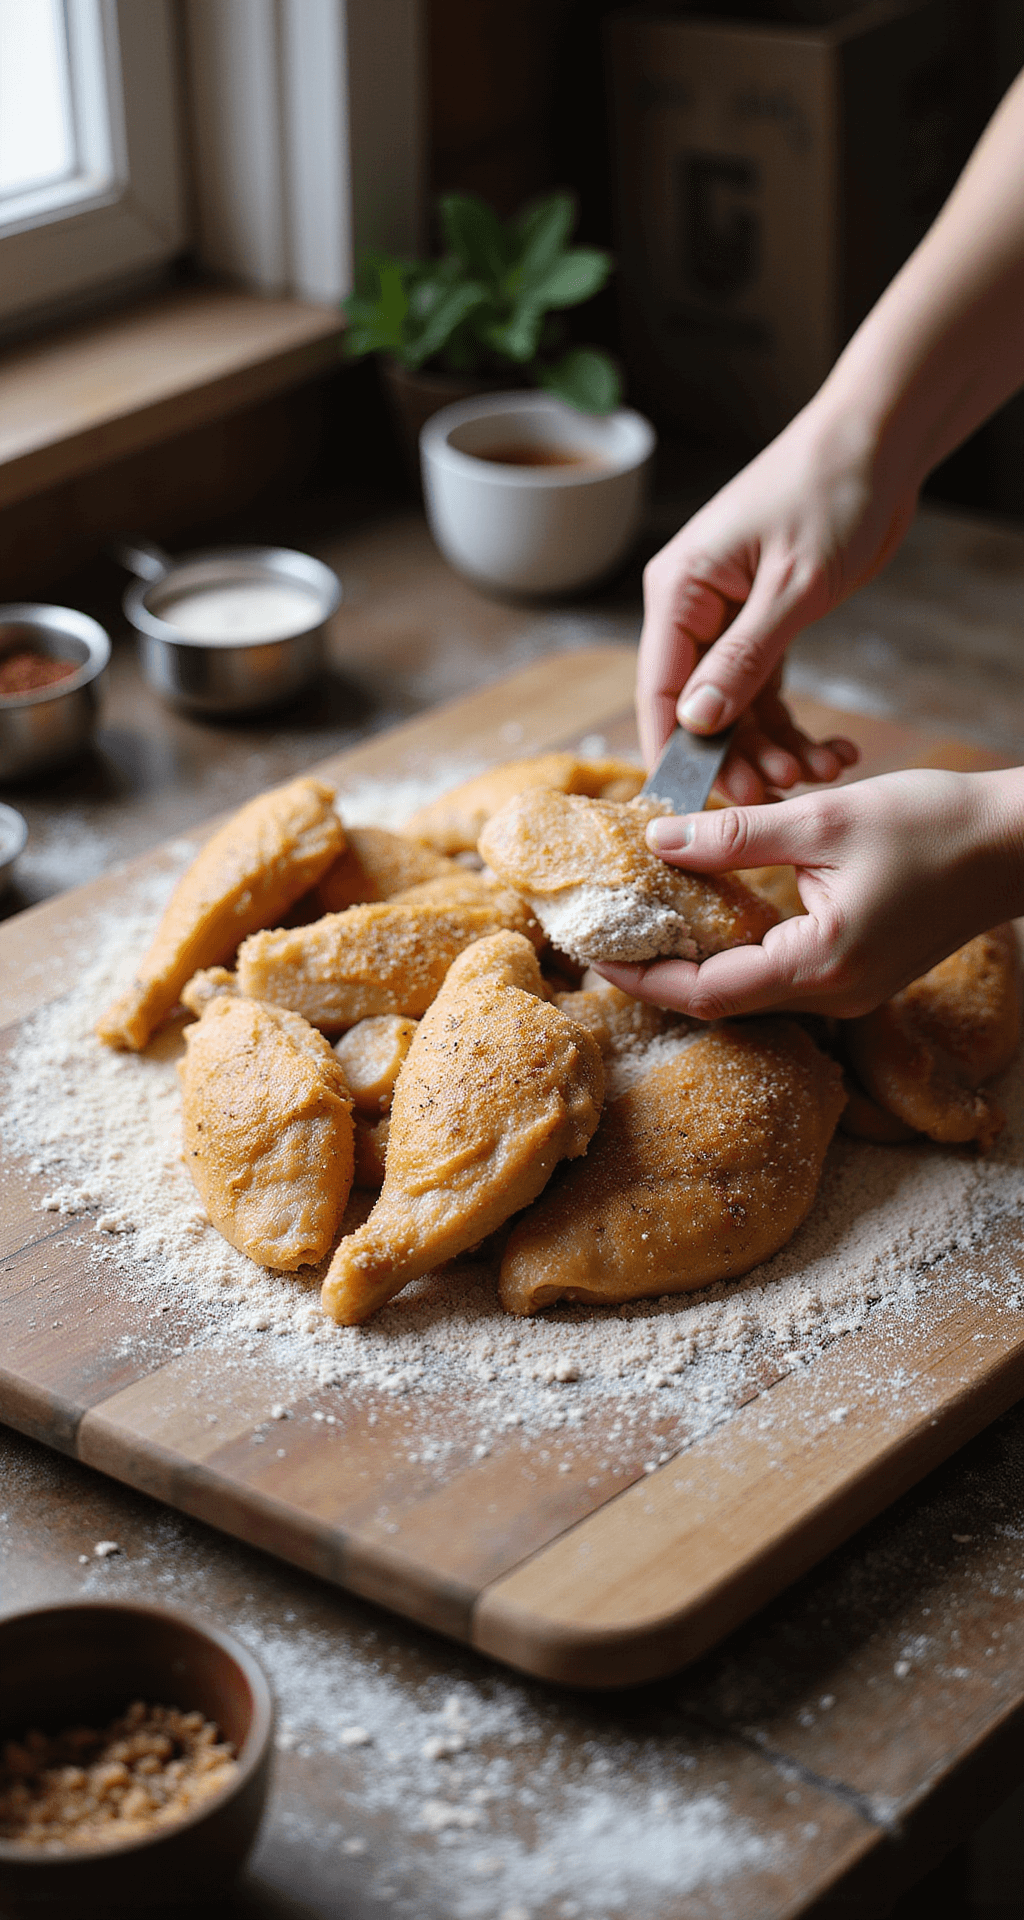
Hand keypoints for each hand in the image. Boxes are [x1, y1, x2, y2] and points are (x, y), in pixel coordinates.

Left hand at [597, 769, 1023, 1019]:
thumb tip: (658, 839)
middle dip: (656, 976)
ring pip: (747, 993)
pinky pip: (777, 977)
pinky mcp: (856, 975)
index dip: (641, 977)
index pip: (705, 993)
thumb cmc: (933, 825)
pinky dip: (733, 954)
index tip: (591, 953)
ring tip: (637, 928)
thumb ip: (736, 835)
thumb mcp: (823, 819)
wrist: (1017, 843)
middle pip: (720, 1003)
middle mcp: (831, 996)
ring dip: (692, 967)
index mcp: (818, 967)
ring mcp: (847, 993)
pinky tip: (703, 920)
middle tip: (599, 940)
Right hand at [637, 399, 918, 801]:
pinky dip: (791, 725)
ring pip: (734, 708)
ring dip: (771, 747)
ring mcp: (725, 618)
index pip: (660, 689)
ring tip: (816, 771)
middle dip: (735, 756)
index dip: (678, 751)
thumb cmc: (829, 495)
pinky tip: (828, 749)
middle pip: (696, 708)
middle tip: (776, 794)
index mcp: (678, 591)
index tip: (701, 802)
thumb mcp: (791, 586)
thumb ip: (742, 659)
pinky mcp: (761, 625)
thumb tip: (696, 723)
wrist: (877, 445)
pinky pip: (764, 692)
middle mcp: (692, 608)